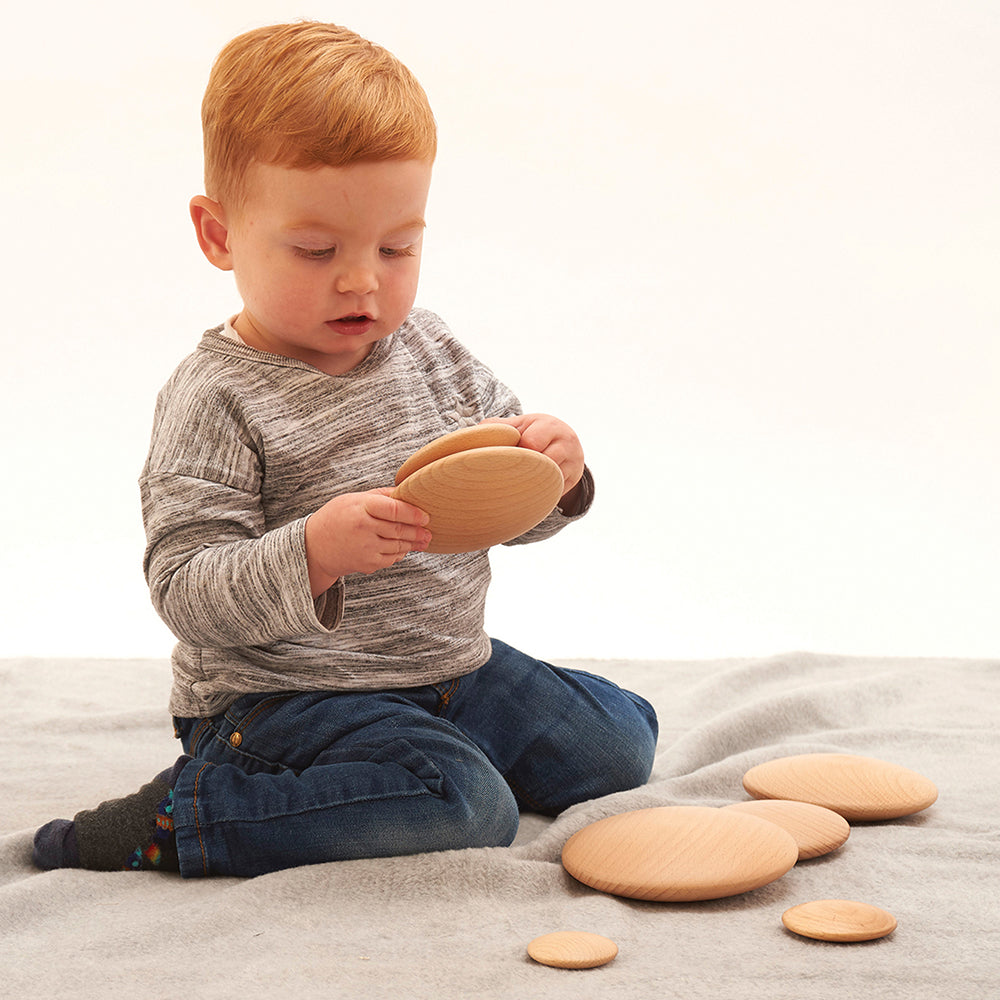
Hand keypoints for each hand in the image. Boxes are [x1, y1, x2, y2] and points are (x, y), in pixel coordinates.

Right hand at [304, 488, 431, 595]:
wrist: (314, 547)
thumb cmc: (336, 518)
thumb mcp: (353, 499)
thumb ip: (380, 495)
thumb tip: (405, 491)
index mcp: (361, 507)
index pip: (394, 509)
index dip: (414, 513)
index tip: (425, 516)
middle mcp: (364, 528)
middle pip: (400, 529)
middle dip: (418, 531)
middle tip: (429, 530)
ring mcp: (366, 548)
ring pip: (398, 546)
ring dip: (413, 543)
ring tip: (424, 540)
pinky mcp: (367, 563)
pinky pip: (391, 558)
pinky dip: (400, 553)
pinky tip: (405, 549)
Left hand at [484, 414, 584, 504]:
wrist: (566, 443)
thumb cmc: (535, 433)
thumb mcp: (520, 424)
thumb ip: (499, 426)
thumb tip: (475, 434)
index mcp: (549, 425)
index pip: (531, 442)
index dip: (516, 451)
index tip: (509, 454)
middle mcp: (566, 441)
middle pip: (543, 462)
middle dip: (525, 467)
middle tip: (513, 469)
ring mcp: (573, 462)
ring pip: (550, 479)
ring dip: (532, 481)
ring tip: (520, 479)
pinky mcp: (574, 479)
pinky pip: (555, 491)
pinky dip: (541, 491)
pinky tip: (530, 488)